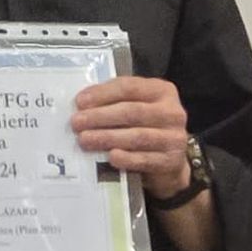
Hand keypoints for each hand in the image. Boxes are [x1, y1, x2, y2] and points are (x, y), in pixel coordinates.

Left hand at [71, 76, 191, 193]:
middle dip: (100, 117)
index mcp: (162, 91)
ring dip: (107, 137)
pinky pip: (145, 159)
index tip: (80, 102)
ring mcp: (174, 137)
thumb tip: (82, 103)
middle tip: (77, 123)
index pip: (129, 87)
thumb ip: (115, 102)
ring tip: (84, 140)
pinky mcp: (171, 161)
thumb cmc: (145, 129)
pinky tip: (111, 157)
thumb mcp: (136, 108)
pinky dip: (127, 158)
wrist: (169, 163)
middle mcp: (172, 112)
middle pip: (132, 111)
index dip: (103, 94)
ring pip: (137, 136)